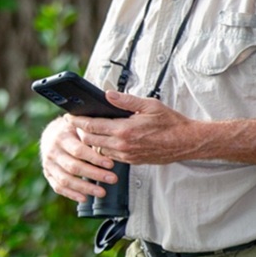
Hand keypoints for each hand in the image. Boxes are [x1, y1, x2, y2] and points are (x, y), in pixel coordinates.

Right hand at [39, 113, 119, 200]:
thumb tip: (109, 141)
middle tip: (112, 179)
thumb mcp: (79, 126)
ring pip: (66, 180)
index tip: (111, 164)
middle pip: (73, 167)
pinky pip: (58, 187)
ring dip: (85, 188)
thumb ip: (90, 134)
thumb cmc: (72, 131)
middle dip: (95, 174)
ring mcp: (48, 164)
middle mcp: (52, 152)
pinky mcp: (48, 174)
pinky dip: (71, 194)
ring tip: (102, 192)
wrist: (51, 134)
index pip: (78, 150)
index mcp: (61, 138)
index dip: (95, 158)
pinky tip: (85, 198)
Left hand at [75, 91, 198, 165]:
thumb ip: (126, 100)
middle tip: (76, 122)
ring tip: (89, 130)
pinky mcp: (131, 162)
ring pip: (98, 150)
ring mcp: (126, 156)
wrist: (186, 142)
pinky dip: (104, 148)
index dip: (77, 120)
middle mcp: (122, 145)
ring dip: (91, 141)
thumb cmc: (171, 123)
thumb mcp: (149, 105)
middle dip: (80, 131)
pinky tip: (106, 140)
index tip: (70, 116)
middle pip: (89, 140)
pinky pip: (110, 156)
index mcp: (124, 130)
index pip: (91, 126)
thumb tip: (108, 94)